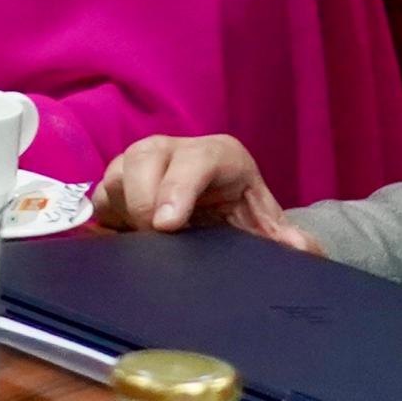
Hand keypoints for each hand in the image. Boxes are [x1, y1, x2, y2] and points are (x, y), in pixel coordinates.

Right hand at [97, 133, 314, 248]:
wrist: (221, 212)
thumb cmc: (241, 211)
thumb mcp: (264, 223)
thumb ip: (285, 238)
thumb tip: (302, 249)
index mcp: (219, 155)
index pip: (196, 160)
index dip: (179, 189)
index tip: (168, 225)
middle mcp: (174, 151)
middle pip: (145, 158)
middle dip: (141, 199)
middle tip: (149, 237)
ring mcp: (140, 165)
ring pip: (116, 173)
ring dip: (123, 208)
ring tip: (139, 242)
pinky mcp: (117, 185)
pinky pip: (100, 197)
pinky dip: (107, 219)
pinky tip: (122, 241)